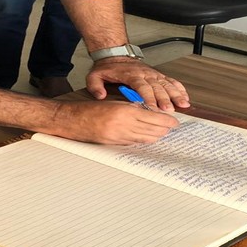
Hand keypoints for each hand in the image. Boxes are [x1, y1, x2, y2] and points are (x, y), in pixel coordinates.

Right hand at [50, 100, 179, 144]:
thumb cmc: (90, 109)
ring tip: (163, 132)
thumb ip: (132, 107)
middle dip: (165, 129)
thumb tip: (151, 112)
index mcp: (125, 111)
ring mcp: (119, 137)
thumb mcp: (114, 102)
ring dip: (157, 136)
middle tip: (172, 127)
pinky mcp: (115, 144)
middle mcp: (124, 126)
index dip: (166, 121)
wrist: (73, 120)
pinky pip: (135, 143)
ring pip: (146, 139)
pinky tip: (148, 137)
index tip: (174, 120)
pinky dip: (145, 139)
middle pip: (153, 131)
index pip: (154, 118)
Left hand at [86, 58, 189, 111]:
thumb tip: (101, 96)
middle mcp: (144, 74)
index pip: (141, 86)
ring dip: (175, 94)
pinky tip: (185, 97)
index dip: (148, 97)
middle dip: (164, 99)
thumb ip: (95, 86)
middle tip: (169, 110)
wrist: (115, 55)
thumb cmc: (107, 68)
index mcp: (130, 75)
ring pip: (166, 84)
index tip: (153, 108)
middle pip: (157, 87)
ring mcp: (152, 74)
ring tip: (183, 104)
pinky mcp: (157, 75)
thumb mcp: (94, 76)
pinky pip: (170, 80)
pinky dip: (179, 88)